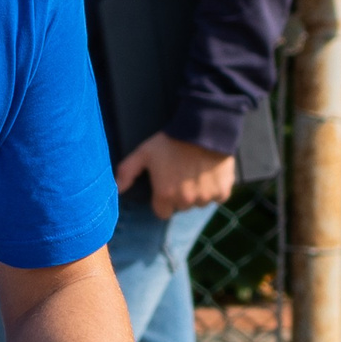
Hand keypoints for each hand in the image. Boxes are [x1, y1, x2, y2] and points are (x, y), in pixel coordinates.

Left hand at [111, 131, 235, 218]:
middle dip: (181, 196)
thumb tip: (117, 189)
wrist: (203, 128)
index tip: (166, 187)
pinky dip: (216, 189)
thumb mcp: (144, 152)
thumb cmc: (171, 141)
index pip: (162, 213)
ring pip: (200, 203)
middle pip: (182, 207)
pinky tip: (210, 174)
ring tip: (196, 173)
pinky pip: (218, 197)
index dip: (163, 200)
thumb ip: (128, 171)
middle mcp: (185, 200)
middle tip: (182, 175)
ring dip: (199, 193)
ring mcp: (205, 197)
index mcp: (165, 195)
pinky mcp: (223, 191)